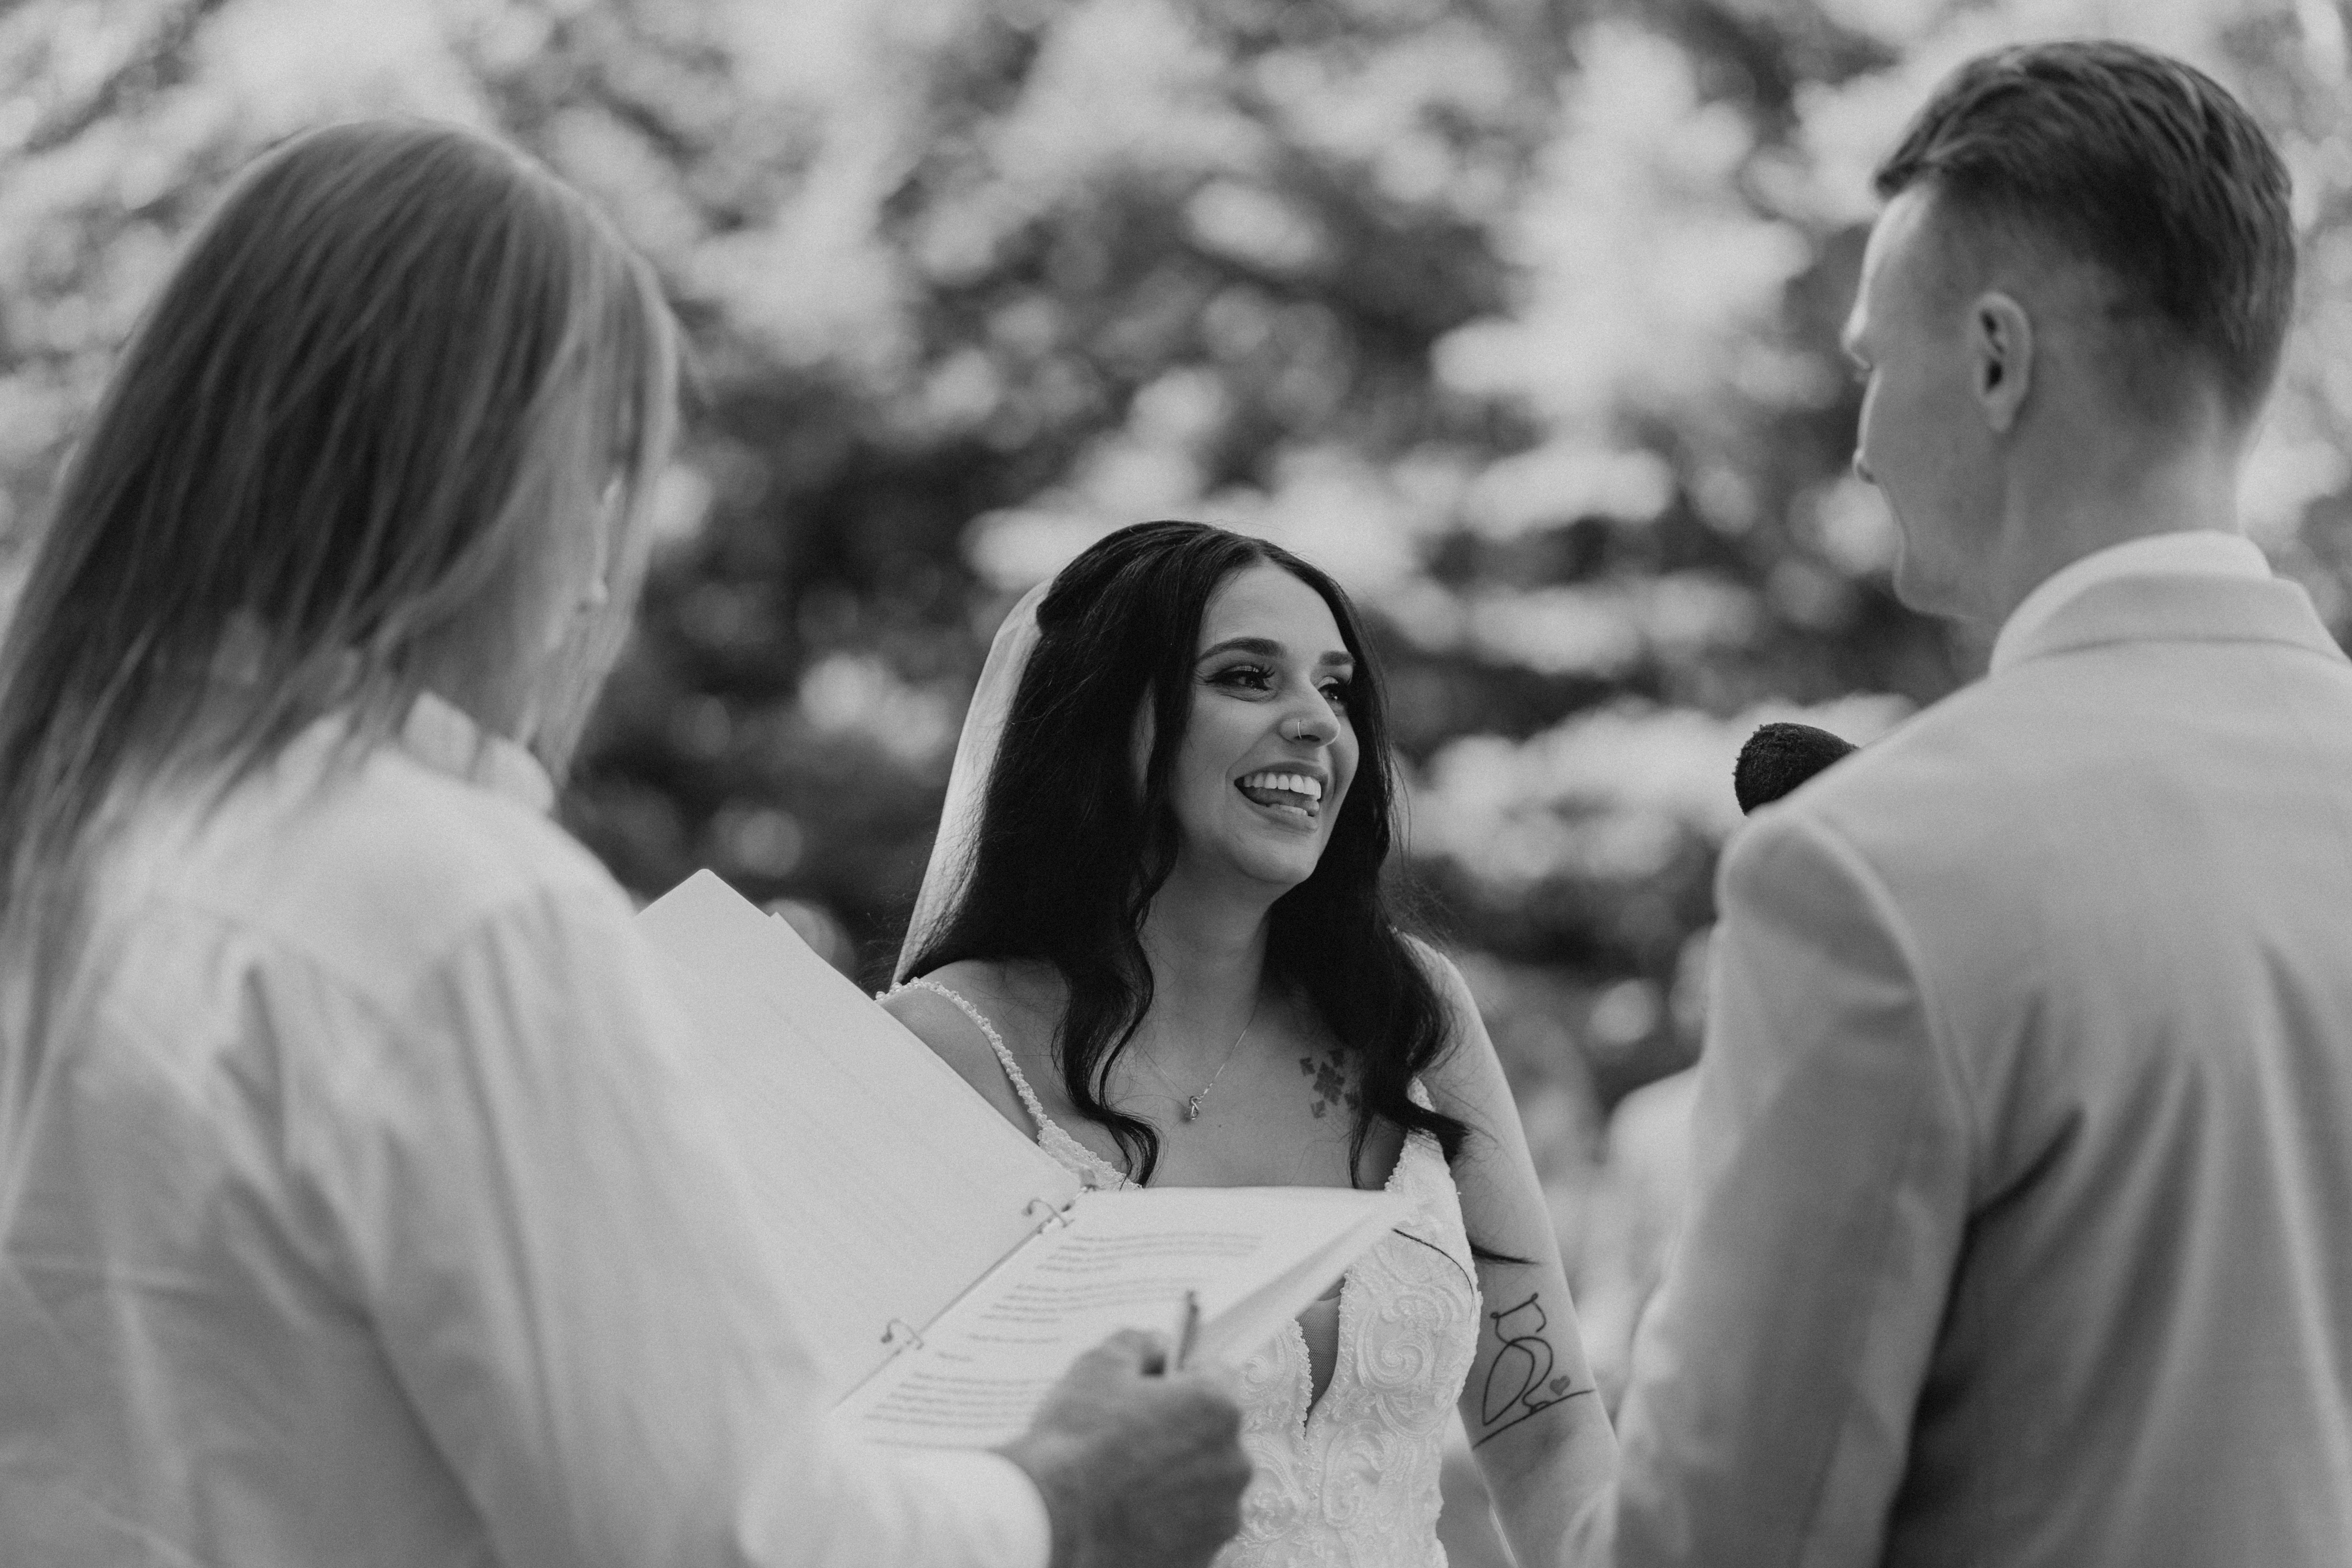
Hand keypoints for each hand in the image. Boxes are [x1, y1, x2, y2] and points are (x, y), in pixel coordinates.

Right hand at [997, 1329, 1250, 1567]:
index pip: (1215, 1374)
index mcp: (1217, 1408)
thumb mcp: (1097, 1366)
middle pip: (1212, 1433)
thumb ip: (1137, 1343)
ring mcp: (1219, 1517)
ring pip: (1203, 1484)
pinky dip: (1167, 1521)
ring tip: (1124, 1483)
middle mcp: (1232, 1463)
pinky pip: (1190, 1527)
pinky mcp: (1201, 1557)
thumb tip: (1158, 1344)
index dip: (1180, 1376)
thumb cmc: (1075, 1442)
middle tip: (1130, 1438)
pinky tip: (1128, 1516)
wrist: (1050, 1524)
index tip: (1151, 1388)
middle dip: (1180, 1430)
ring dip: (1176, 1479)